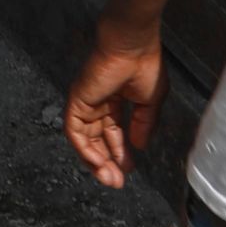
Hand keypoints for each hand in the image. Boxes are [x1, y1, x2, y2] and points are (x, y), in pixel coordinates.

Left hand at [63, 20, 164, 188]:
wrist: (132, 45)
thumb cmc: (144, 65)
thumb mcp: (150, 101)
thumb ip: (143, 124)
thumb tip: (139, 146)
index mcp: (115, 100)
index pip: (112, 132)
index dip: (120, 152)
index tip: (128, 171)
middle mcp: (97, 103)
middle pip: (96, 139)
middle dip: (107, 162)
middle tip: (116, 182)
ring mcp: (85, 102)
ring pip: (84, 139)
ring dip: (95, 161)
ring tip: (109, 178)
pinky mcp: (76, 100)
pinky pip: (74, 130)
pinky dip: (84, 149)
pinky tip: (97, 163)